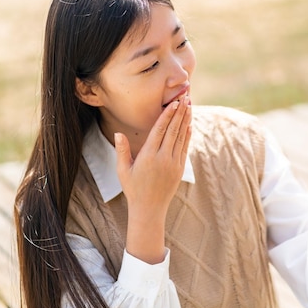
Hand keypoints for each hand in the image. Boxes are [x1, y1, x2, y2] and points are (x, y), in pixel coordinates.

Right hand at [114, 96, 191, 262]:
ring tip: (189, 106)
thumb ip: (121, 151)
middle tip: (185, 98)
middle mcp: (163, 158)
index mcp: (148, 156)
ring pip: (181, 137)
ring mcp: (173, 163)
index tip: (174, 103)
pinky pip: (185, 148)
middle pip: (173, 130)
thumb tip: (118, 133)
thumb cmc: (133, 188)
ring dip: (185, 121)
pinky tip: (189, 124)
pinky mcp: (179, 169)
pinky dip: (187, 135)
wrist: (149, 209)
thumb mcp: (123, 170)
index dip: (168, 115)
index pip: (160, 131)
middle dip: (180, 113)